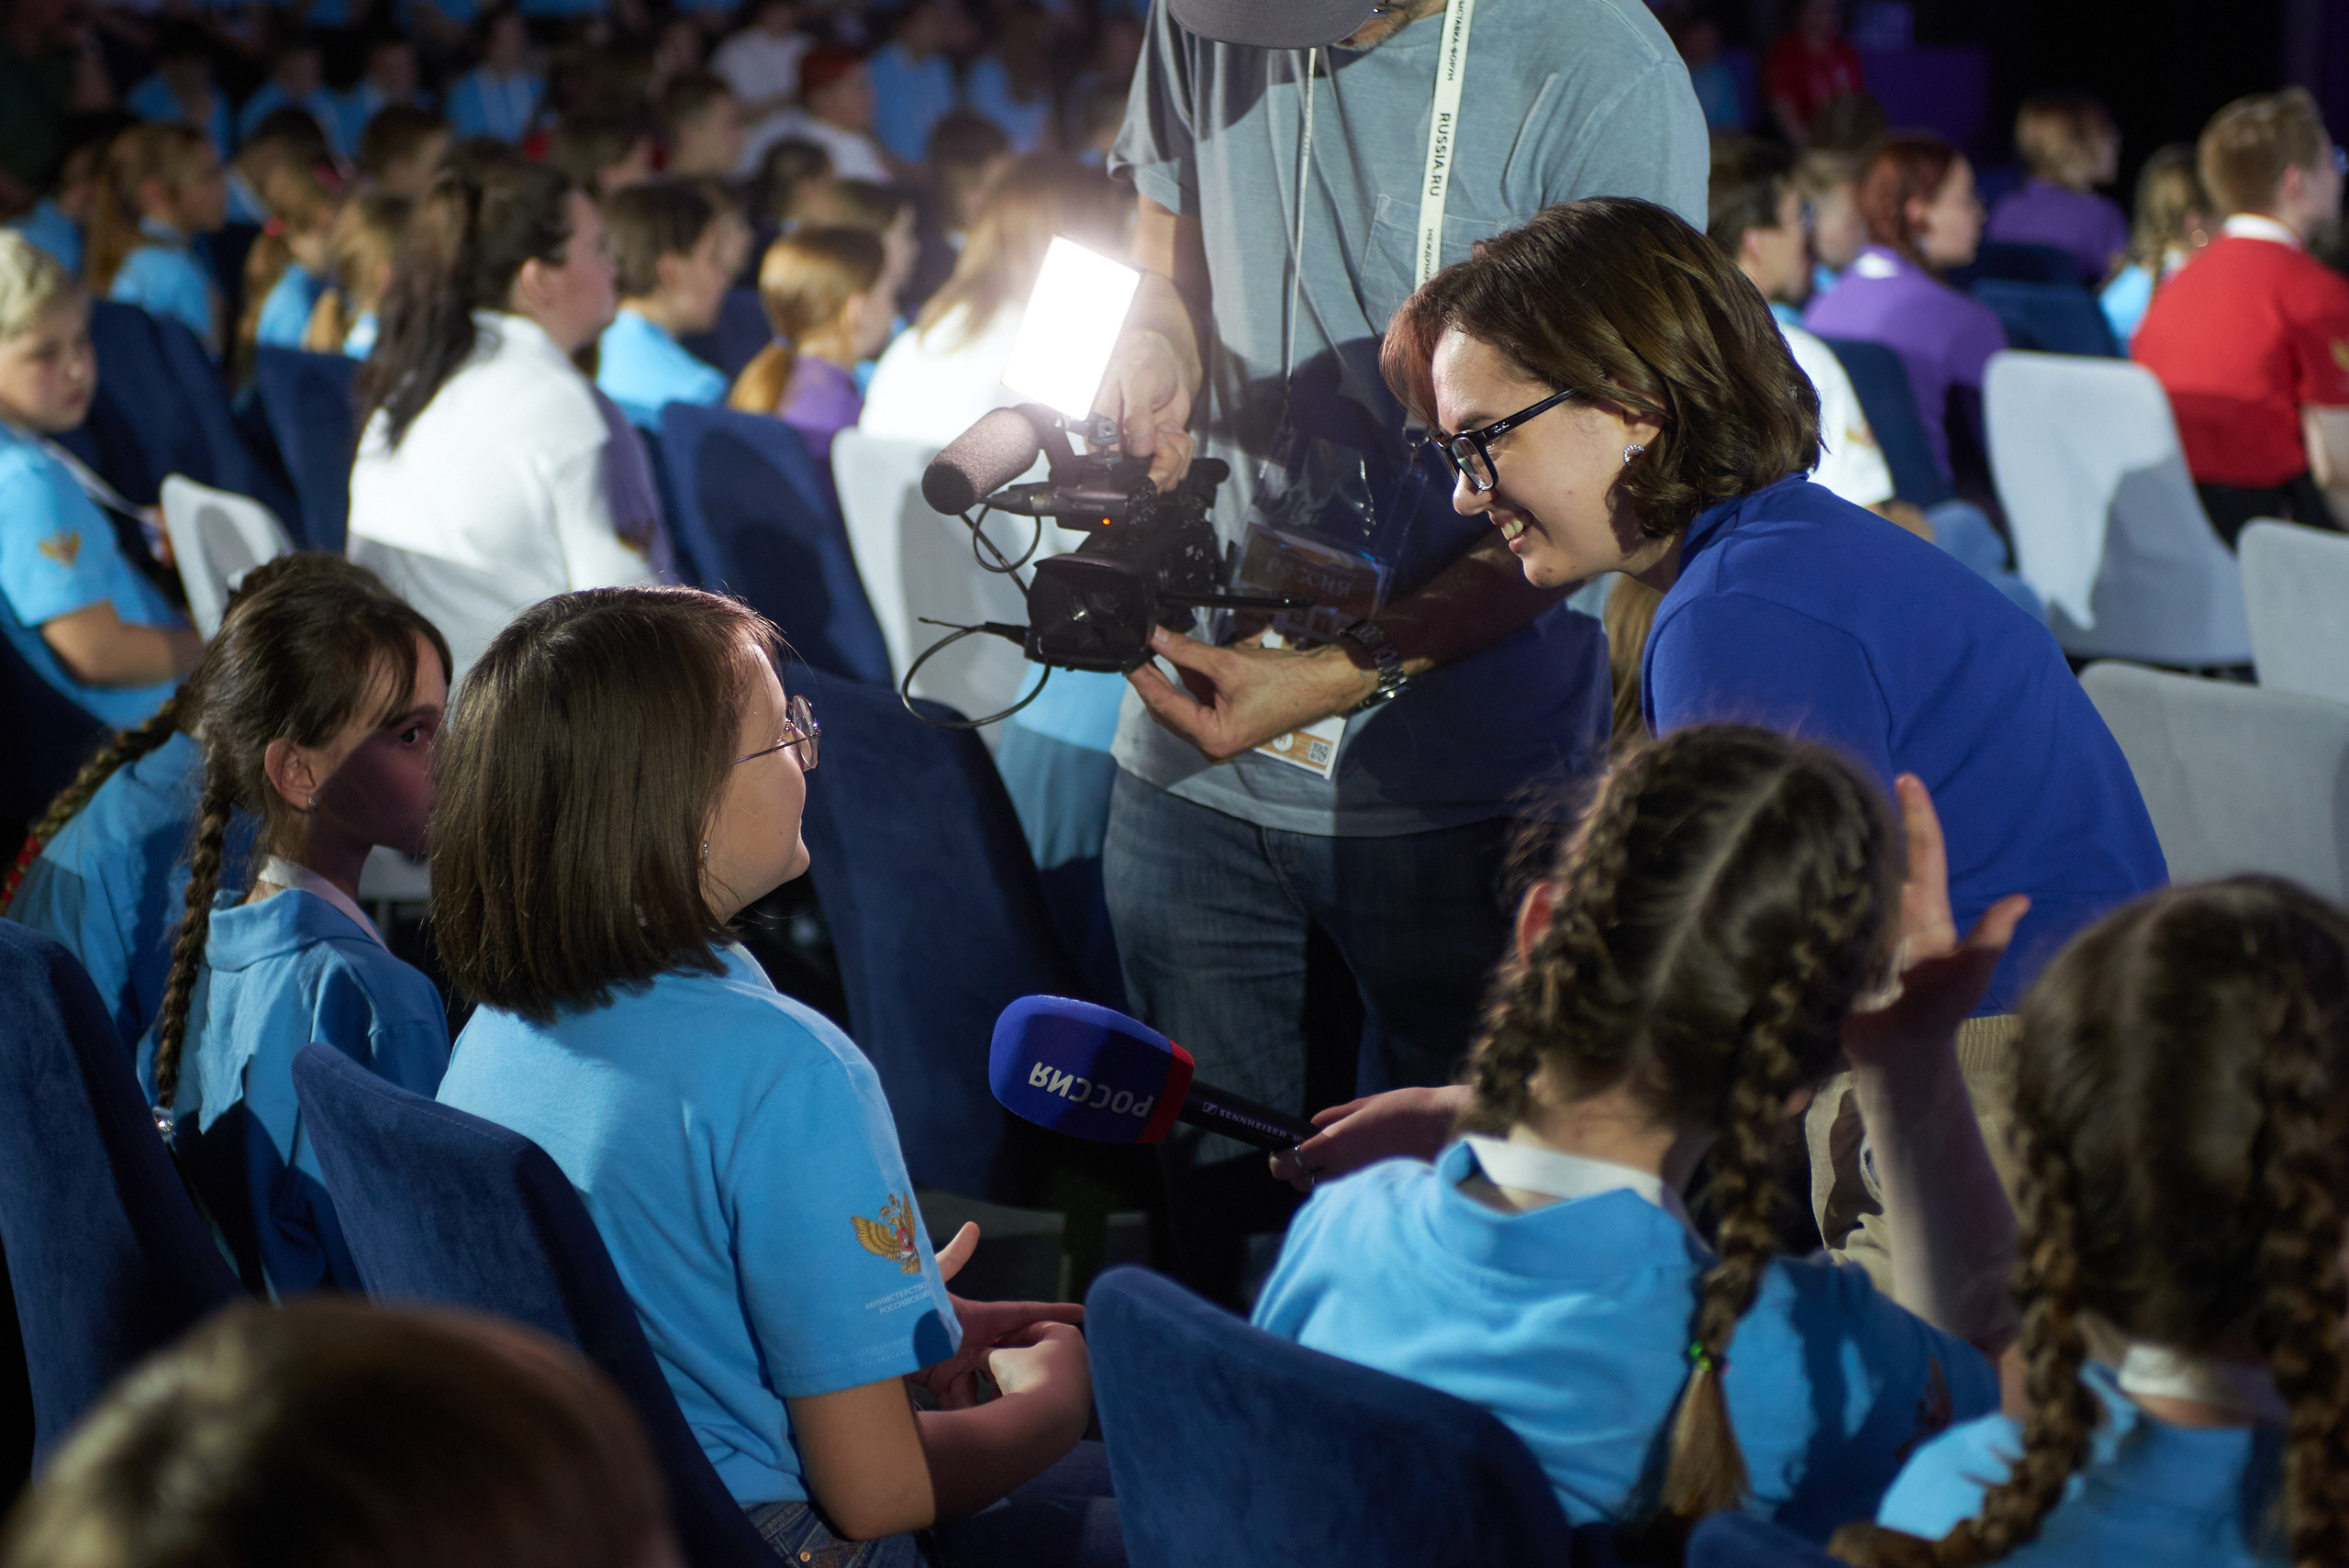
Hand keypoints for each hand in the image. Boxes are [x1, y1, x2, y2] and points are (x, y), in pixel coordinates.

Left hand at [911, 1224, 1085, 1410]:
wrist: (863, 1342)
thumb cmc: (894, 1308)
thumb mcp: (925, 1285)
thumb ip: (950, 1259)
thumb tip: (974, 1226)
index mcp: (975, 1316)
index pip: (1021, 1314)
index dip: (1051, 1314)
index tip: (1082, 1316)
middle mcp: (970, 1339)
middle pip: (1011, 1356)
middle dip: (1029, 1368)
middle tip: (1056, 1383)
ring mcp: (956, 1362)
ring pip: (990, 1384)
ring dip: (998, 1396)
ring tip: (1014, 1410)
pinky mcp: (939, 1383)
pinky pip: (963, 1401)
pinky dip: (969, 1412)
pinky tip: (977, 1424)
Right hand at [986, 1320, 1090, 1406]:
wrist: (1048, 1423)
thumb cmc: (1026, 1378)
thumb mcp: (1001, 1360)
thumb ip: (988, 1353)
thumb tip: (976, 1355)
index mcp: (1067, 1335)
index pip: (1034, 1329)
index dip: (1008, 1338)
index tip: (992, 1348)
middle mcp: (1081, 1358)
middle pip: (1040, 1356)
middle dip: (1013, 1364)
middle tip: (992, 1372)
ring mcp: (1083, 1385)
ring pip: (1043, 1380)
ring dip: (1018, 1384)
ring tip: (995, 1394)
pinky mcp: (1079, 1411)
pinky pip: (1051, 1401)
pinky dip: (1031, 1401)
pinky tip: (1009, 1410)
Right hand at [1093, 327, 1194, 491]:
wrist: (1163, 359)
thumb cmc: (1141, 362)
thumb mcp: (1138, 384)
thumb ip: (1137, 416)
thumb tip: (1138, 447)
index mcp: (1102, 433)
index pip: (1114, 469)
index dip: (1137, 467)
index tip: (1153, 447)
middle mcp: (1120, 446)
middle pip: (1143, 477)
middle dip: (1163, 461)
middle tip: (1164, 432)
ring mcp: (1141, 450)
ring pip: (1164, 475)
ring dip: (1177, 453)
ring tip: (1167, 426)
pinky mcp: (1160, 450)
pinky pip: (1177, 465)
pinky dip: (1184, 450)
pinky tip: (1174, 430)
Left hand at [1127, 627, 1376, 762]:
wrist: (1321, 684)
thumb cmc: (1284, 680)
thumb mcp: (1228, 663)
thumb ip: (1187, 651)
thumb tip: (1155, 636)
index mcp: (1213, 738)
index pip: (1165, 705)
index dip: (1144, 679)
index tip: (1128, 657)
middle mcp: (1213, 745)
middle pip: (1169, 709)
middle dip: (1156, 678)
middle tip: (1139, 649)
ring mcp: (1220, 736)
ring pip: (1183, 704)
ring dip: (1174, 677)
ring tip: (1158, 648)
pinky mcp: (1228, 724)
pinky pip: (1200, 702)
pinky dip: (1193, 680)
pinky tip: (1185, 657)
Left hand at [1267, 1084, 1468, 1191]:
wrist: (1448, 1129)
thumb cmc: (1408, 1110)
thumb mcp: (1365, 1104)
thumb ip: (1333, 1117)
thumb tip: (1312, 1125)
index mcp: (1333, 1144)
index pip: (1287, 1165)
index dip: (1280, 1160)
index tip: (1284, 1152)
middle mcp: (1342, 1171)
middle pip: (1301, 1183)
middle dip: (1301, 1171)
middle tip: (1313, 1155)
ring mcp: (1359, 1187)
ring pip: (1325, 1191)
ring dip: (1325, 1179)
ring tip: (1342, 1160)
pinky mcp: (1376, 1196)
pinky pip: (1350, 1196)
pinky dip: (1348, 1188)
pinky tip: (1363, 1171)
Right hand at [1843, 774, 2028, 1072]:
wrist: (1897, 1058)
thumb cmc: (1937, 1018)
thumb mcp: (1967, 977)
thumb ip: (1988, 940)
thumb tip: (2021, 898)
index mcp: (1925, 913)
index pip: (1923, 854)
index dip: (1918, 816)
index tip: (1908, 777)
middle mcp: (1894, 914)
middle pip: (1883, 855)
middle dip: (1872, 818)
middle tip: (1848, 783)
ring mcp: (1864, 930)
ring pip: (1852, 878)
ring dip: (1839, 847)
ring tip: (1817, 813)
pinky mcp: (1837, 949)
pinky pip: (1825, 910)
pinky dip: (1814, 887)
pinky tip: (1791, 868)